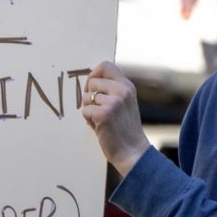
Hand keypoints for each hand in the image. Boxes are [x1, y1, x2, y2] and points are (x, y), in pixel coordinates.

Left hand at [81, 61, 150, 175]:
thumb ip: (111, 89)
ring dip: (88, 110)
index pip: (104, 65)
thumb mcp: (123, 102)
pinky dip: (88, 120)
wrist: (132, 151)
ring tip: (101, 120)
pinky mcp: (104, 114)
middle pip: (91, 81)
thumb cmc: (124, 128)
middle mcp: (122, 90)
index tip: (93, 88)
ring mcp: (113, 102)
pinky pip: (84, 110)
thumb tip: (89, 79)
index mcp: (127, 86)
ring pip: (85, 97)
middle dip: (89, 96)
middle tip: (98, 109)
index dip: (93, 75)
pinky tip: (100, 127)